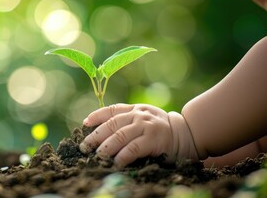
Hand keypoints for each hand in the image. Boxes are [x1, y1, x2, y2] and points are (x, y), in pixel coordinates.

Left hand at [79, 103, 198, 167]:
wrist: (188, 133)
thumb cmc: (162, 129)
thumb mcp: (145, 118)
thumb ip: (128, 120)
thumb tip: (103, 131)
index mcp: (135, 109)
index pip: (111, 110)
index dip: (96, 116)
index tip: (85, 124)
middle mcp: (138, 115)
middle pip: (112, 124)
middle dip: (95, 136)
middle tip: (85, 146)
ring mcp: (146, 126)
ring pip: (120, 135)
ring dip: (106, 147)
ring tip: (97, 155)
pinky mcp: (153, 139)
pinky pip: (133, 148)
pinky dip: (122, 156)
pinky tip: (115, 162)